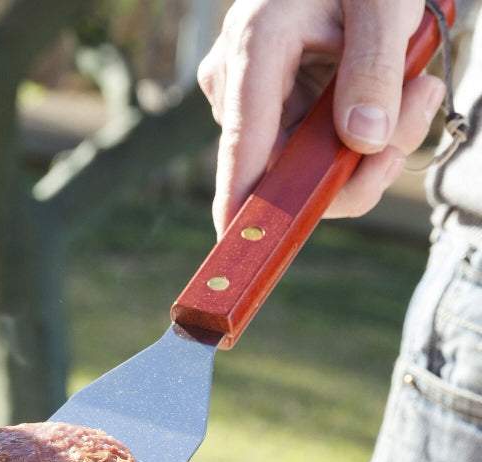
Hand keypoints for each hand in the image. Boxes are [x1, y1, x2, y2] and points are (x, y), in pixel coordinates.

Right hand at [198, 0, 445, 236]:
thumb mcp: (383, 3)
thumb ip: (375, 69)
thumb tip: (364, 144)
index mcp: (254, 49)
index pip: (244, 144)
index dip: (241, 200)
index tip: (238, 245)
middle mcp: (239, 82)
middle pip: (283, 167)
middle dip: (354, 167)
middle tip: (416, 114)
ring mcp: (251, 99)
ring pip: (300, 163)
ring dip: (365, 151)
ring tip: (415, 93)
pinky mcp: (269, 107)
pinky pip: (306, 149)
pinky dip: (353, 140)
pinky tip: (390, 100)